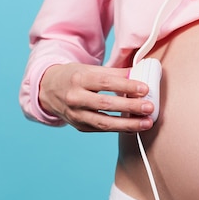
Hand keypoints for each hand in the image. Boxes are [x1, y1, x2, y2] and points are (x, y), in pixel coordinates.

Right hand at [39, 63, 154, 131]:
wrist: (48, 90)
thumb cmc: (74, 77)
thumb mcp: (90, 69)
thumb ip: (115, 73)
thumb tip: (139, 75)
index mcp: (78, 79)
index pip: (105, 83)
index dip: (126, 86)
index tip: (145, 88)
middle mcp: (75, 98)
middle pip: (105, 104)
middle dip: (130, 107)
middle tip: (149, 107)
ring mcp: (76, 115)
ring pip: (104, 122)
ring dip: (128, 124)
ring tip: (146, 123)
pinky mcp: (80, 127)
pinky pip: (102, 129)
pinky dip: (120, 129)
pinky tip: (135, 127)